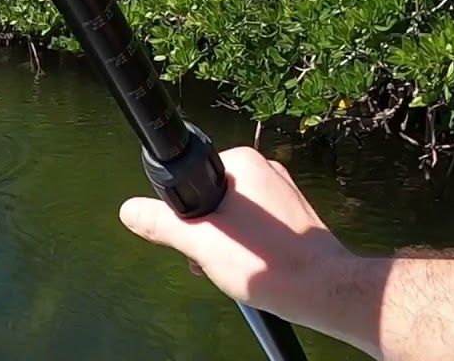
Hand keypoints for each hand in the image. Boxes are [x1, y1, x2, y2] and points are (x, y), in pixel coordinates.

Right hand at [118, 146, 355, 329]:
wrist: (323, 291)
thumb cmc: (268, 263)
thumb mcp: (200, 243)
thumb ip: (161, 224)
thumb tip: (130, 210)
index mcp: (243, 162)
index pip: (194, 179)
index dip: (186, 211)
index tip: (194, 235)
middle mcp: (265, 169)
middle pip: (213, 197)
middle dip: (206, 230)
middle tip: (214, 256)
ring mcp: (283, 192)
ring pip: (234, 213)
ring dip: (226, 240)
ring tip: (238, 266)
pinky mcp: (295, 216)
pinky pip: (257, 225)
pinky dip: (249, 246)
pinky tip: (254, 268)